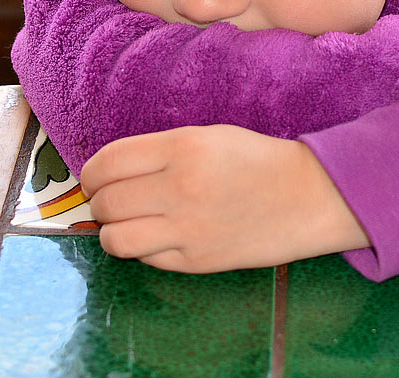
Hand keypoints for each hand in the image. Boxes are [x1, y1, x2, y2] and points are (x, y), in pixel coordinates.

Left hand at [80, 124, 370, 272]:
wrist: (307, 195)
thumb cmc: (257, 160)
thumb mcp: (208, 137)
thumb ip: (159, 152)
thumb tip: (110, 173)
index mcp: (182, 147)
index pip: (107, 163)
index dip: (91, 174)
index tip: (95, 179)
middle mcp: (179, 187)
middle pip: (106, 202)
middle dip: (102, 201)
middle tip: (116, 199)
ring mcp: (187, 228)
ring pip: (115, 238)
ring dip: (114, 230)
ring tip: (129, 222)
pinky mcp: (197, 260)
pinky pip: (145, 259)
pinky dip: (142, 248)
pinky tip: (159, 235)